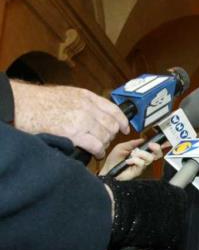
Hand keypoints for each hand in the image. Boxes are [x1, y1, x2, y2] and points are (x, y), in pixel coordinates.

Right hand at [11, 80, 129, 158]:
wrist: (23, 105)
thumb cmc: (39, 101)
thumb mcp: (67, 95)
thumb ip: (83, 103)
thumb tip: (95, 114)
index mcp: (86, 96)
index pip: (113, 109)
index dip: (122, 120)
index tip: (125, 128)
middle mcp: (87, 107)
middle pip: (111, 125)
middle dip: (111, 135)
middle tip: (105, 140)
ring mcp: (82, 120)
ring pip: (105, 136)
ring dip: (104, 144)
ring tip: (98, 147)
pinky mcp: (75, 134)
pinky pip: (96, 145)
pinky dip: (99, 151)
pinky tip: (96, 154)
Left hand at [99, 138, 163, 180]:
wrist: (108, 169)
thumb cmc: (114, 160)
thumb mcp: (122, 147)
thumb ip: (132, 143)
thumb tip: (142, 139)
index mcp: (140, 152)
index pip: (153, 149)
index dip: (159, 145)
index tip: (158, 141)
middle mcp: (143, 159)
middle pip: (157, 154)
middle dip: (156, 148)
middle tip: (150, 145)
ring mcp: (141, 165)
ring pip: (149, 158)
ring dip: (141, 154)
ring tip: (132, 154)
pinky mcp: (138, 171)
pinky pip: (141, 163)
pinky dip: (134, 160)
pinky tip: (128, 161)